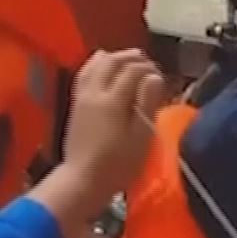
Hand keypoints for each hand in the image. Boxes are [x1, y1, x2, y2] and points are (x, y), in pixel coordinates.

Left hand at [28, 50, 166, 237]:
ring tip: (128, 59)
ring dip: (113, 58)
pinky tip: (103, 66)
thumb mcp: (141, 138)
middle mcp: (94, 92)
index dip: (149, 68)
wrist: (83, 180)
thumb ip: (147, 104)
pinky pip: (85, 73)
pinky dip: (96, 64)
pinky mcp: (75, 104)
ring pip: (95, 65)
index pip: (132, 71)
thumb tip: (154, 77)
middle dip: (131, 57)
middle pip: (112, 62)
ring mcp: (82, 97)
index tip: (161, 76)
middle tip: (147, 62)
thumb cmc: (117, 165)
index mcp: (112, 100)